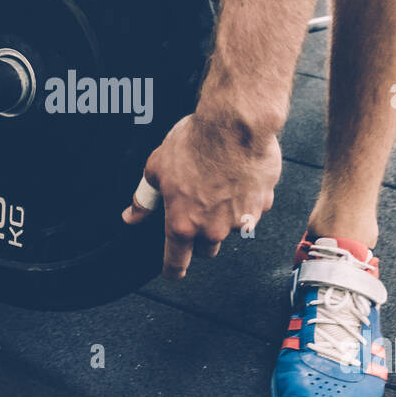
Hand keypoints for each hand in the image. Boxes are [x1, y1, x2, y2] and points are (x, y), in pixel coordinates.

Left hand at [123, 112, 280, 277]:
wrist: (236, 124)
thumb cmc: (196, 143)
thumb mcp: (157, 168)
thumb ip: (145, 199)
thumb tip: (131, 216)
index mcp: (183, 225)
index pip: (176, 263)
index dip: (173, 270)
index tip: (174, 272)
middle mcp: (213, 229)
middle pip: (206, 248)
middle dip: (201, 236)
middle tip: (197, 208)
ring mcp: (241, 220)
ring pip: (230, 229)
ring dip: (225, 216)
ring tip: (218, 184)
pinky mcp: (263, 205)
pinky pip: (252, 210)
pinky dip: (245, 200)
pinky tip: (238, 177)